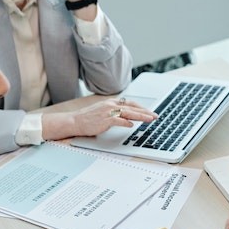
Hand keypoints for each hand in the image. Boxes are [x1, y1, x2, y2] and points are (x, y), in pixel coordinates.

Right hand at [42, 98, 156, 140]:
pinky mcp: (104, 120)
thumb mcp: (103, 111)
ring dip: (140, 116)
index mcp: (111, 102)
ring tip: (149, 119)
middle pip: (132, 107)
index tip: (150, 112)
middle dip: (145, 112)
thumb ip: (116, 112)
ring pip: (128, 113)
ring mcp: (107, 112)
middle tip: (155, 116)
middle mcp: (111, 105)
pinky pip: (117, 120)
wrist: (74, 121)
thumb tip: (129, 117)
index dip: (142, 107)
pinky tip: (132, 125)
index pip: (131, 103)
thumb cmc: (88, 118)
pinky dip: (125, 123)